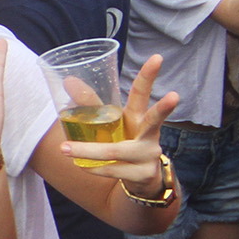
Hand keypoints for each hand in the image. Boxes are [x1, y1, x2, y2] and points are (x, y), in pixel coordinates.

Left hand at [55, 51, 178, 182]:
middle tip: (175, 95)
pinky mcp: (143, 174)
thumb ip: (91, 105)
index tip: (157, 57)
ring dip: (87, 150)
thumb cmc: (124, 143)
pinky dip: (93, 168)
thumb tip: (68, 80)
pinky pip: (112, 170)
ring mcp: (149, 155)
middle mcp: (149, 134)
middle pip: (154, 119)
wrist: (140, 181)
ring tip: (64, 149)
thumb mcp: (111, 123)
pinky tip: (81, 166)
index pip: (142, 93)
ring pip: (116, 151)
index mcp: (138, 117)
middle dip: (163, 108)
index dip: (149, 75)